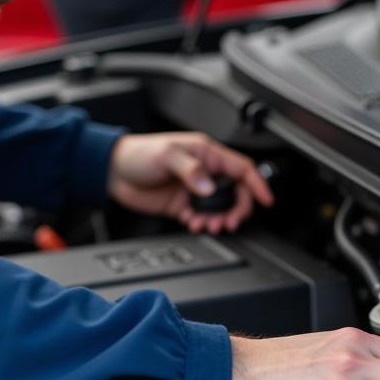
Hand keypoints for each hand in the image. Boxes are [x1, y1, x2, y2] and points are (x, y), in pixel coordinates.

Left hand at [107, 132, 273, 233]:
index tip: (266, 200)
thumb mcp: (168, 155)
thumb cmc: (139, 154)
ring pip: (220, 209)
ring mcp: (194, 190)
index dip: (257, 184)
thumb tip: (210, 188)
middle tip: (230, 222)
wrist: (113, 170)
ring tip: (208, 226)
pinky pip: (201, 217)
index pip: (242, 169)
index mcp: (208, 154)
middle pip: (236, 193)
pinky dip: (201, 224)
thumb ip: (192, 171)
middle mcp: (205, 172)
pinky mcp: (182, 205)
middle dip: (238, 210)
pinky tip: (193, 224)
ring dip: (219, 220)